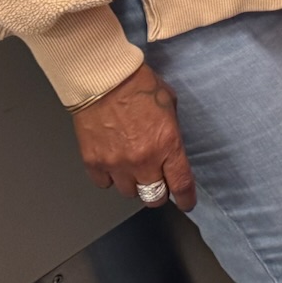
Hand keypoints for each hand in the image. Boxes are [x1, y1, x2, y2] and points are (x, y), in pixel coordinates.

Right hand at [73, 62, 195, 211]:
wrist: (104, 80)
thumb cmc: (138, 86)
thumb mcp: (170, 104)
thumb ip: (171, 130)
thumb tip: (171, 146)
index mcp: (168, 144)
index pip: (181, 184)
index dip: (186, 198)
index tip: (187, 202)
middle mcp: (144, 160)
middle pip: (154, 197)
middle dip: (159, 193)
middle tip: (159, 184)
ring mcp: (117, 164)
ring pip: (129, 193)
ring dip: (134, 184)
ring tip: (134, 168)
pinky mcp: (94, 163)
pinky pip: (105, 184)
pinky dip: (110, 177)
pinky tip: (114, 162)